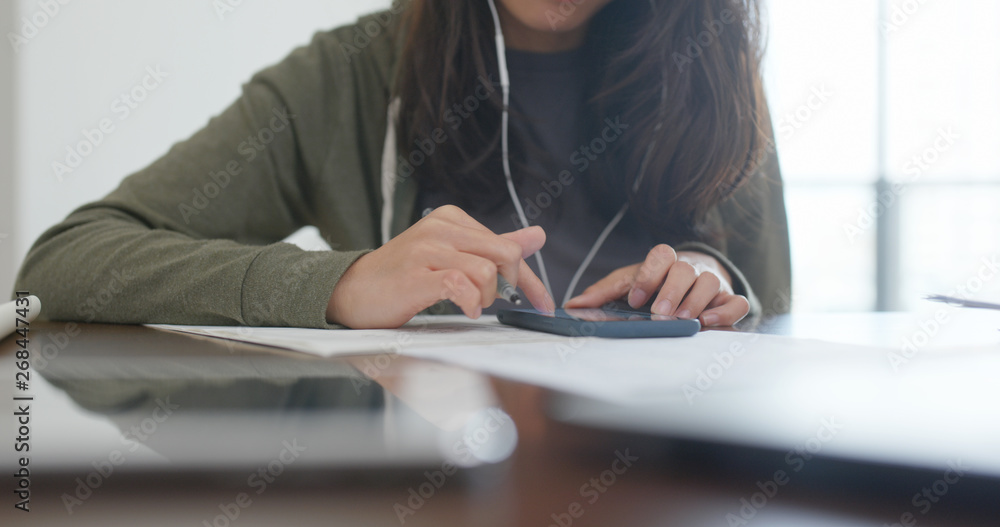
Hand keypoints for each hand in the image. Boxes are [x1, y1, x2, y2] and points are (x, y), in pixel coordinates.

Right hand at [327, 205, 555, 328]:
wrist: (351, 290)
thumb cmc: (402, 276)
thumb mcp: (452, 255)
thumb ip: (494, 246)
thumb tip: (537, 235)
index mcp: (451, 218)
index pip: (506, 245)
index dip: (529, 279)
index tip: (543, 303)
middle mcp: (441, 227)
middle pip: (504, 254)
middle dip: (510, 286)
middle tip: (494, 302)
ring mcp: (427, 249)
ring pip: (487, 272)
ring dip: (486, 298)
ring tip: (471, 305)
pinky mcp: (416, 274)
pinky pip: (461, 286)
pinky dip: (471, 303)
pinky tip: (466, 309)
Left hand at [565, 244, 749, 326]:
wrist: (691, 281)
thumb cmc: (655, 284)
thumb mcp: (628, 284)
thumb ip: (603, 293)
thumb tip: (574, 305)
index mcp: (663, 261)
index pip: (660, 255)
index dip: (648, 275)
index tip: (635, 299)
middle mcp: (689, 268)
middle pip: (684, 270)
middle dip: (671, 292)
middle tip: (659, 314)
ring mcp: (711, 282)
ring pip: (710, 283)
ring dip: (695, 301)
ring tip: (682, 320)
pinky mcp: (728, 300)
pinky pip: (736, 303)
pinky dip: (726, 312)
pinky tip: (709, 323)